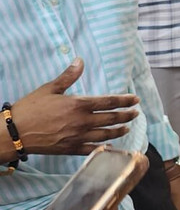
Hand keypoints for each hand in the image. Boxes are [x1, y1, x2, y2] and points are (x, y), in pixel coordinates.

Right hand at [9, 59, 139, 159]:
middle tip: (136, 113)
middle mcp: (82, 122)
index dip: (125, 101)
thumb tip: (80, 60)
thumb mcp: (49, 88)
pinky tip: (110, 146)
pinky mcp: (70, 149)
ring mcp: (77, 137)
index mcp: (79, 105)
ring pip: (105, 135)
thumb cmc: (30, 109)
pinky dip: (103, 147)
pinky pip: (92, 149)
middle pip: (111, 119)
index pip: (109, 102)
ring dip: (118, 131)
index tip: (135, 100)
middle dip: (126, 115)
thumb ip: (68, 76)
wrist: (13, 133)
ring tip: (126, 128)